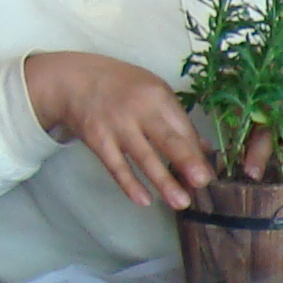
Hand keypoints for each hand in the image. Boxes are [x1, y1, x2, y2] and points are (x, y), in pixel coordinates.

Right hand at [25, 50, 216, 212]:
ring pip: (143, 157)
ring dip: (163, 181)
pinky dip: (129, 184)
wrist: (72, 80)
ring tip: (181, 202)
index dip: (197, 152)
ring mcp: (117, 127)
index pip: (182, 128)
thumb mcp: (152, 91)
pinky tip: (144, 200)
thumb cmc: (121, 86)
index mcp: (158, 96)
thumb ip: (177, 120)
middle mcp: (139, 111)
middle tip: (203, 182)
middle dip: (186, 160)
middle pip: (166, 138)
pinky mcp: (98, 141)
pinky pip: (116, 166)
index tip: (210, 175)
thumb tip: (204, 149)